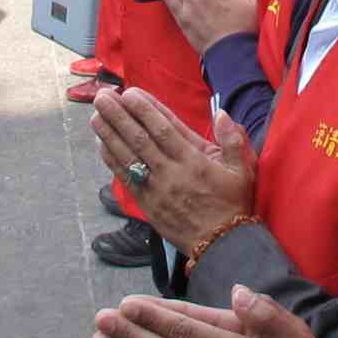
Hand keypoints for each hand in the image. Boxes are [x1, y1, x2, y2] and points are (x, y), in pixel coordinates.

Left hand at [94, 82, 257, 252]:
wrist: (222, 244)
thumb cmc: (233, 203)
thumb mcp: (242, 170)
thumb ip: (233, 140)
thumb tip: (222, 114)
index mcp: (193, 161)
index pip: (163, 129)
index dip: (145, 110)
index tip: (130, 93)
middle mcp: (171, 173)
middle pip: (140, 139)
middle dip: (119, 116)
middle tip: (103, 97)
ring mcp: (156, 189)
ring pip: (128, 157)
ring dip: (110, 135)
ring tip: (95, 115)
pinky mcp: (147, 204)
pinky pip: (126, 178)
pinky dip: (112, 160)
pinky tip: (102, 144)